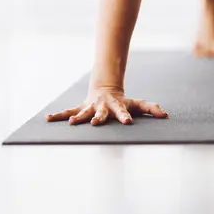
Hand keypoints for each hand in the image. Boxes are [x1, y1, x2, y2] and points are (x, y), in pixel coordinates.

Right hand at [46, 86, 167, 125]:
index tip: (127, 122)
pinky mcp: (80, 109)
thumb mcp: (138, 104)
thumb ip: (151, 108)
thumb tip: (165, 115)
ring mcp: (90, 108)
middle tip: (94, 123)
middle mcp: (102, 108)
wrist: (106, 89)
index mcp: (116, 107)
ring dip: (77, 118)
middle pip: (100, 114)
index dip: (125, 116)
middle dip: (98, 118)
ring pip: (82, 113)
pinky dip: (58, 115)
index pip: (123, 112)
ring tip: (70, 123)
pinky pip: (68, 112)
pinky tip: (48, 118)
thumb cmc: (124, 101)